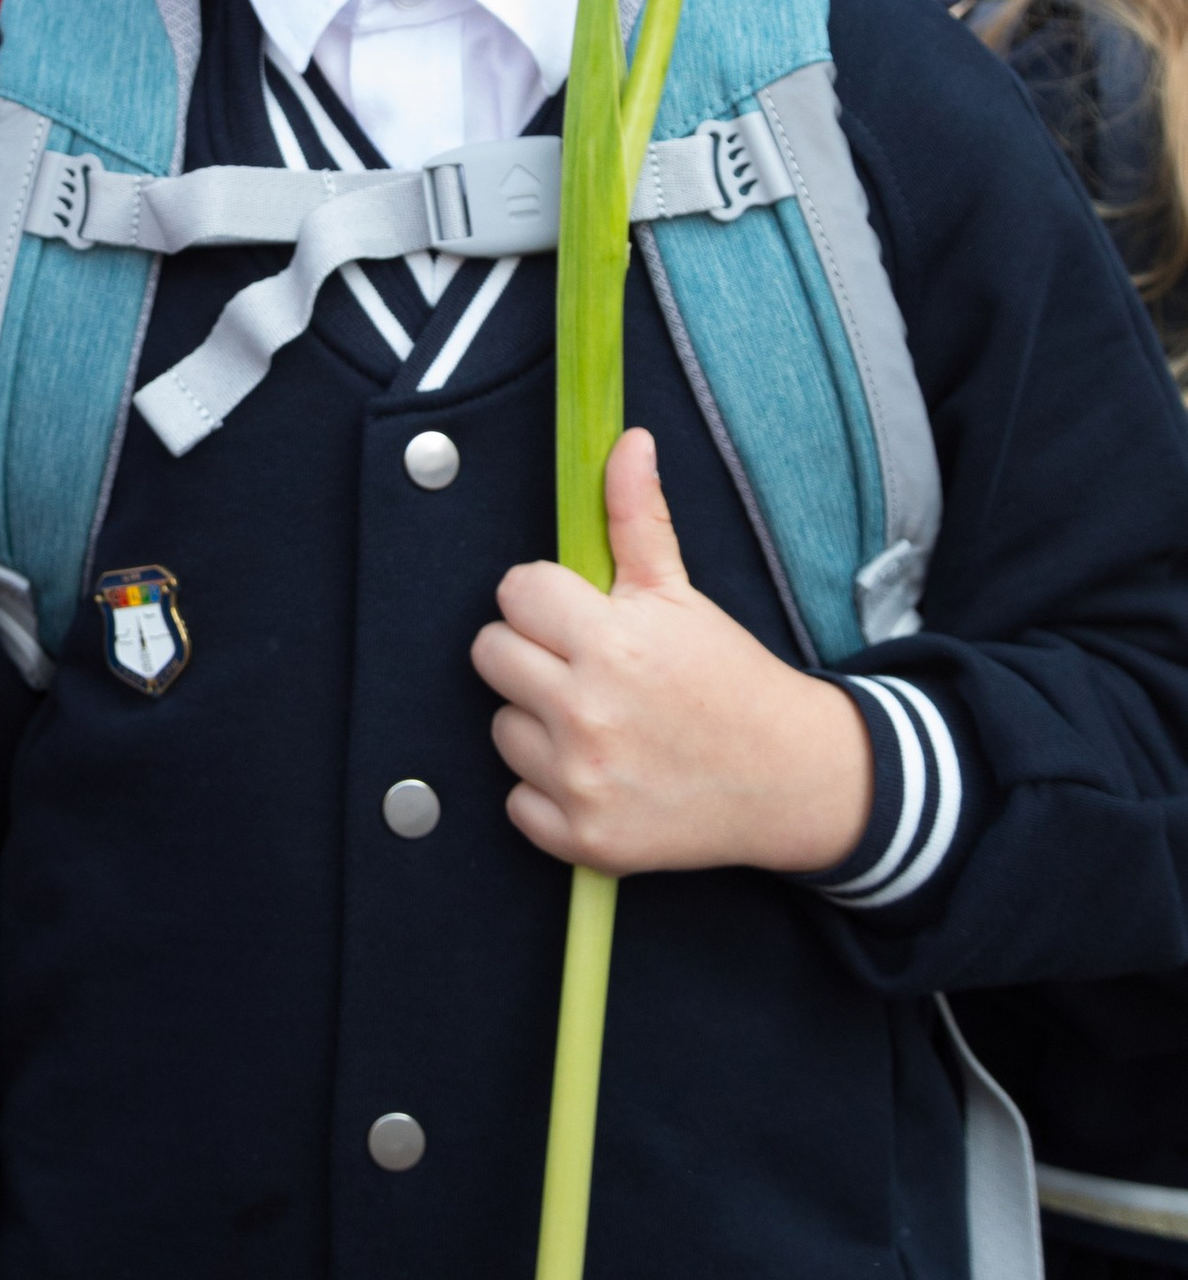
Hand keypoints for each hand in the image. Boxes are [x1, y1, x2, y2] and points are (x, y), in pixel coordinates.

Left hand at [472, 431, 873, 877]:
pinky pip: (516, 799)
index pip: (515, 592)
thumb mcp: (681, 594)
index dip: (545, 598)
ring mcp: (582, 780)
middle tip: (584, 665)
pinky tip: (598, 771)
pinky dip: (548, 790)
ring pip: (500, 726)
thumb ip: (637, 517)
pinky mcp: (582, 839)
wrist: (788, 780)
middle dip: (531, 652)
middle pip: (490, 654)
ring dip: (537, 722)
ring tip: (598, 720)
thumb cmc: (728, 678)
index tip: (580, 615)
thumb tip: (626, 441)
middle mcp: (588, 712)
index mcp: (612, 641)